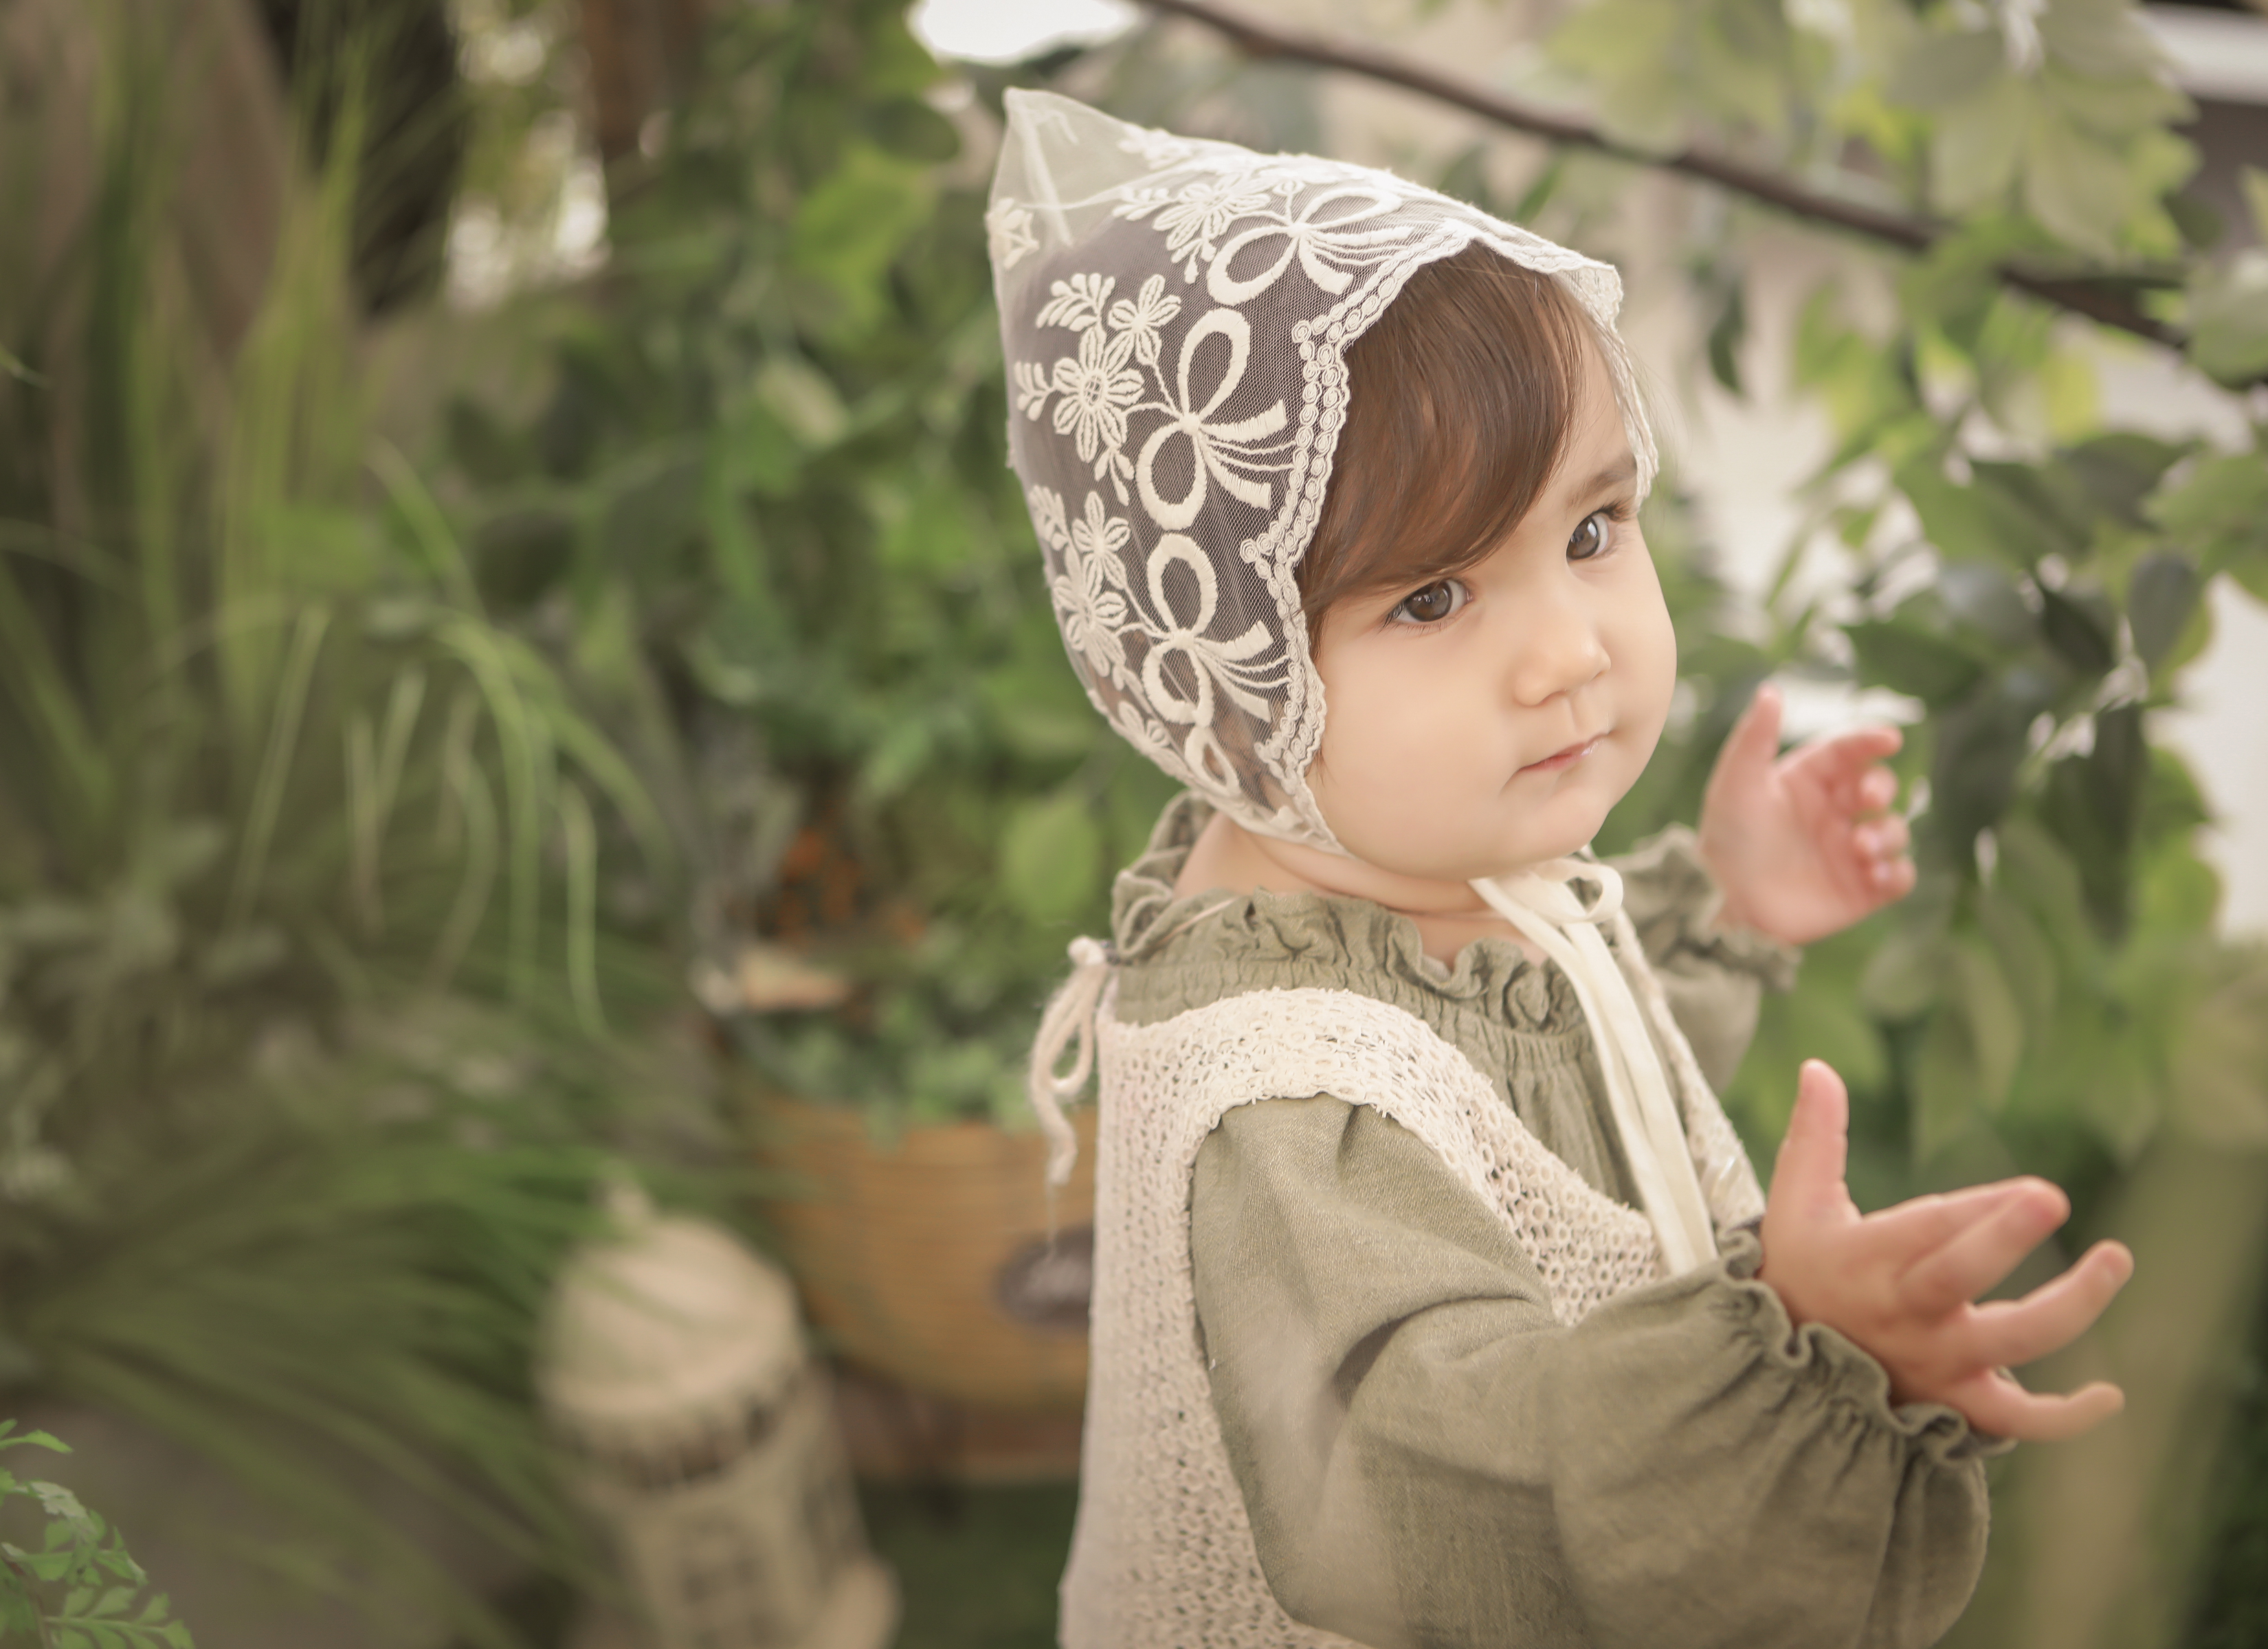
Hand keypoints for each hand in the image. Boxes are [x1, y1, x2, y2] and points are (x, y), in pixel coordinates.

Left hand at [1697, 683, 1913, 945]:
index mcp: (1807, 781)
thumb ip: (1754, 738)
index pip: (1847, 752)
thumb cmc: (1726, 839)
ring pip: (1894, 831)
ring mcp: (1849, 852)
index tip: (1889, 739)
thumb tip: (1771, 690)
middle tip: (1868, 796)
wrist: (1723, 902)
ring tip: (1861, 846)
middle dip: (1881, 787)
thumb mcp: (1735, 784)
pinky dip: (1898, 874)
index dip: (1870, 742)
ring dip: (1888, 834)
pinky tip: (1876, 874)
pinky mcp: (1860, 892)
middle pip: (1878, 787)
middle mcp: (1833, 813)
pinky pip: (1899, 878)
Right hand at [1758, 1061, 2133, 1441]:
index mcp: (1865, 1259)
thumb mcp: (1795, 1200)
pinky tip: (2109, 1395)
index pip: (1925, 1229)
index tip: (2033, 1190)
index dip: (1977, 1211)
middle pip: (1957, 1279)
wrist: (1780, 1370)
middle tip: (2052, 1197)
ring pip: (2009, 1344)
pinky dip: (2064, 1416)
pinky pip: (2016, 1420)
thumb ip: (1815, 1134)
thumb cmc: (1800, 1269)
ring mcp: (1934, 1363)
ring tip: (2114, 1259)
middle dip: (2004, 1239)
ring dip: (2070, 1307)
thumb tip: (1817, 1067)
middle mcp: (1903, 1313)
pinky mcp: (1954, 1405)